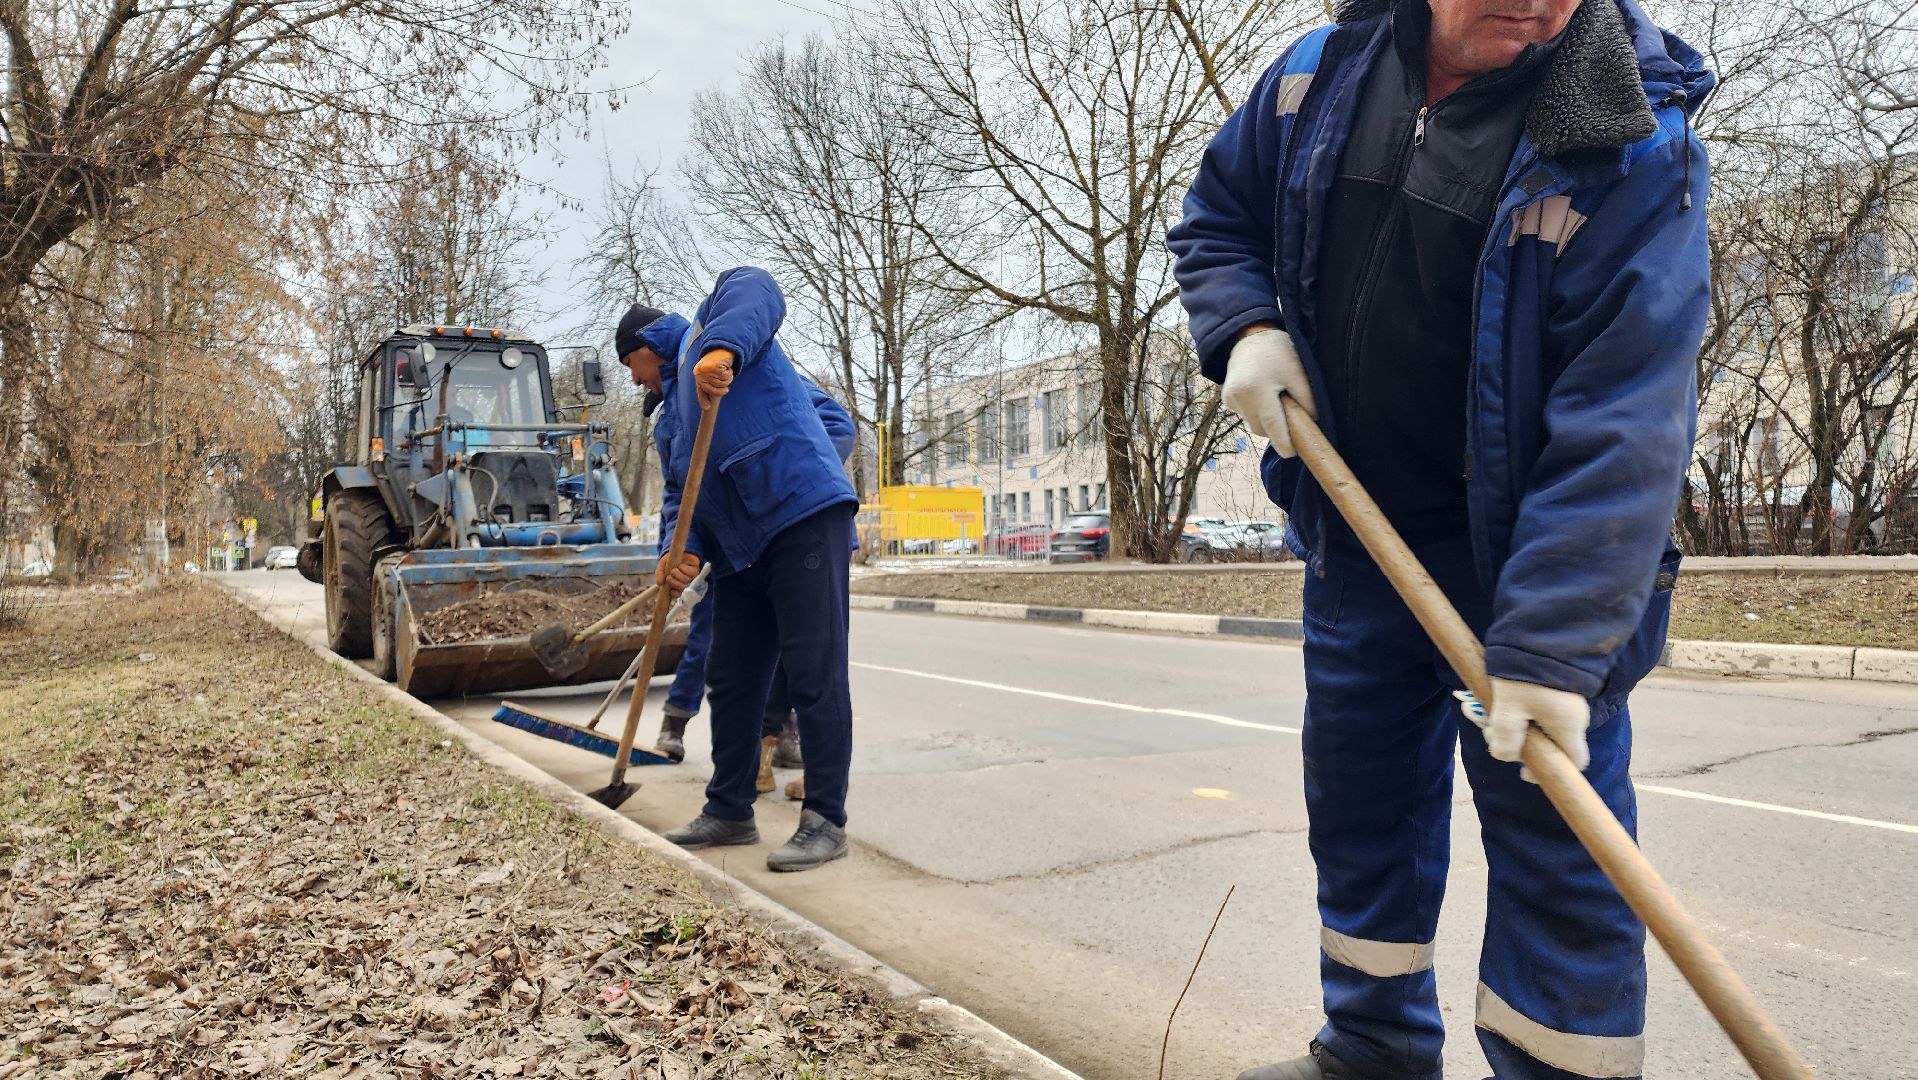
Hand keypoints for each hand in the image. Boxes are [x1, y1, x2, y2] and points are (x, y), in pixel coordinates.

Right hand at [655, 551, 700, 597]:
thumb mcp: (661, 567)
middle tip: (669, 577)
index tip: (669, 590)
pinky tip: (680, 566)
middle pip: (683, 588)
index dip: (674, 594)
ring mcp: (691, 578)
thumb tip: (659, 583)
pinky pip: (691, 573)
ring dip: (678, 575)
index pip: (677, 595)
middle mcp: (685, 584)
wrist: (677, 551)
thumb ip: (659, 574)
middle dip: (674, 583)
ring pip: (686, 581)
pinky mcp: (696, 571)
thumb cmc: (669, 561)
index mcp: (676, 587)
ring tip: (674, 570)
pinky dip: (684, 569)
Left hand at [693, 349, 734, 407]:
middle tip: (724, 377)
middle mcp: (699, 374)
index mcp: (698, 377)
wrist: (722, 348)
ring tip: (724, 370)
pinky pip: (725, 377)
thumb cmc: (718, 364)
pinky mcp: (714, 366)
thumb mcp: (712, 376)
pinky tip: (726, 367)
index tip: (707, 408)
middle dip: (723, 386)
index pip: (700, 391)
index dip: (703, 400)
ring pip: (722, 384)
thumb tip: (708, 407)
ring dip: (727, 378)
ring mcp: (706, 370)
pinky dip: (729, 373)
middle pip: (715, 391)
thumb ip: (710, 388)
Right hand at [1222, 327, 1315, 457]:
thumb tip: (1313, 422)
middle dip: (1275, 428)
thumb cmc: (1278, 352)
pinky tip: (1260, 393)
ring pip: (1253, 423)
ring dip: (1265, 418)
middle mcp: (1240, 398)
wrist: (1248, 336)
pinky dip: (1256, 410)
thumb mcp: (1298, 371)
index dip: (1283, 442)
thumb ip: (1307, 398)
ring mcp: (1230, 399)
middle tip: (1289, 415)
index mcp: (1258, 390)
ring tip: (1274, 399)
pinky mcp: (1226, 399)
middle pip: (1261, 428)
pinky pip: (1245, 414)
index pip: (1272, 425)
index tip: (1292, 454)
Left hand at [1481, 677, 1590, 782]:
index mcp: (1569, 726)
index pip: (1574, 762)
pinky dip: (1522, 711)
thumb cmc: (1524, 674)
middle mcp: (1575, 716)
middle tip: (1494, 733)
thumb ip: (1505, 736)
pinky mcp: (1558, 686)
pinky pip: (1540, 709)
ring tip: (1492, 713)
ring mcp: (1567, 700)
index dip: (1550, 771)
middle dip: (1521, 745)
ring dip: (1517, 726)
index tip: (1524, 770)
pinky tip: (1503, 701)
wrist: (1538, 631)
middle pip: (1551, 744)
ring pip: (1542, 725)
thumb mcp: (1508, 708)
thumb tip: (1504, 756)